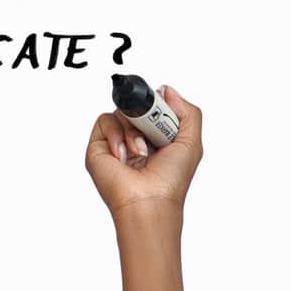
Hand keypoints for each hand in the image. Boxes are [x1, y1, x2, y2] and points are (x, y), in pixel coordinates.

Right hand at [83, 83, 203, 219]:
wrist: (149, 201)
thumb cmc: (171, 180)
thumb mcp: (191, 142)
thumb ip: (188, 112)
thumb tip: (166, 90)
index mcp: (159, 137)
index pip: (155, 106)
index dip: (158, 105)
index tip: (162, 111)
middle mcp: (138, 138)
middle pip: (137, 105)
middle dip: (146, 114)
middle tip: (152, 130)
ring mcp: (117, 142)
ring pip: (121, 111)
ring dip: (133, 129)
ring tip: (140, 152)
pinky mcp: (99, 146)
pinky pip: (104, 120)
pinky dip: (115, 134)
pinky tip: (123, 156)